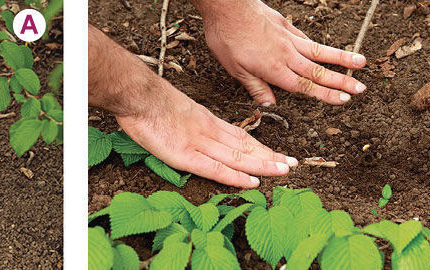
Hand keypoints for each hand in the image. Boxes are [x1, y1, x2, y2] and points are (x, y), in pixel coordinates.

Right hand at [115, 77, 296, 187]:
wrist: (135, 94)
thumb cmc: (148, 103)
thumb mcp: (174, 112)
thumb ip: (188, 124)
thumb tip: (197, 134)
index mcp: (206, 122)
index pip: (239, 138)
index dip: (260, 147)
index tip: (277, 154)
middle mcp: (208, 132)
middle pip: (244, 147)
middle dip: (270, 156)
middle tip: (293, 164)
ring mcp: (198, 143)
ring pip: (237, 157)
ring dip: (262, 165)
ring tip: (283, 171)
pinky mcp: (185, 155)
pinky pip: (215, 168)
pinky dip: (235, 176)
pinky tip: (251, 181)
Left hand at [198, 0, 366, 105]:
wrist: (228, 6)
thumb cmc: (227, 37)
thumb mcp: (235, 69)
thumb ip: (255, 87)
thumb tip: (269, 105)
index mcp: (274, 69)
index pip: (306, 86)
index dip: (326, 94)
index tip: (345, 99)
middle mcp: (286, 54)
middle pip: (319, 71)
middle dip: (342, 80)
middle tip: (362, 88)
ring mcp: (288, 38)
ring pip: (319, 51)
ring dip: (341, 58)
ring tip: (361, 62)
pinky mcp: (286, 26)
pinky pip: (306, 38)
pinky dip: (319, 46)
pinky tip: (328, 50)